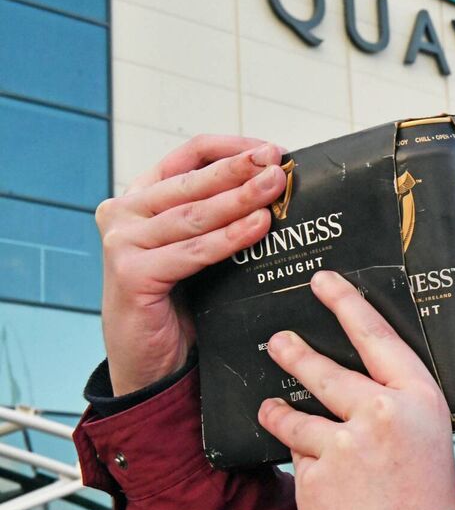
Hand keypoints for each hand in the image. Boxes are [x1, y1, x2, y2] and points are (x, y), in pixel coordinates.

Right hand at [95, 135, 285, 394]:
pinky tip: (258, 226)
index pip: (188, 156)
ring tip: (274, 187)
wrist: (149, 361)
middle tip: (277, 161)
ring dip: (240, 198)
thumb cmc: (178, 300)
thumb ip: (217, 214)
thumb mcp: (194, 245)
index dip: (231, 148)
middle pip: (192, 181)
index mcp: (140, 197)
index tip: (268, 150)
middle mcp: (124, 213)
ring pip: (194, 214)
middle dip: (240, 169)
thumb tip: (273, 185)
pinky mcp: (131, 274)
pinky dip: (229, 238)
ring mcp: (123, 243)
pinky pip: (193, 251)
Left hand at [258, 270, 454, 509]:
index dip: (347, 304)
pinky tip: (325, 489)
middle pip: (325, 371)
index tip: (325, 281)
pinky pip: (298, 462)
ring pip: (296, 417)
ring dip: (279, 414)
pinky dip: (305, 472)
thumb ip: (396, 406)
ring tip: (272, 409)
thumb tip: (357, 383)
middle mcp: (382, 414)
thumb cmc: (426, 502)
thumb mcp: (427, 437)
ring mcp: (344, 446)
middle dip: (295, 352)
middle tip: (279, 341)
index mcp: (418, 399)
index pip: (376, 337)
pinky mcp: (314, 478)